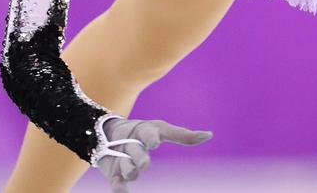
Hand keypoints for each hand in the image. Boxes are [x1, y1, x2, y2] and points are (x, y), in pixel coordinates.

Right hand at [95, 116, 212, 190]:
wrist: (107, 133)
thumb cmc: (146, 132)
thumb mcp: (162, 130)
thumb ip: (184, 135)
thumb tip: (209, 135)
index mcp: (145, 132)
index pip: (148, 134)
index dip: (151, 137)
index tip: (155, 142)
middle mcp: (132, 145)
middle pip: (135, 151)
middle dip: (140, 158)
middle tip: (145, 164)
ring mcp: (122, 158)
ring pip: (125, 166)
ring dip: (130, 171)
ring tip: (134, 173)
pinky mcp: (113, 172)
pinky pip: (115, 182)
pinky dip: (119, 188)